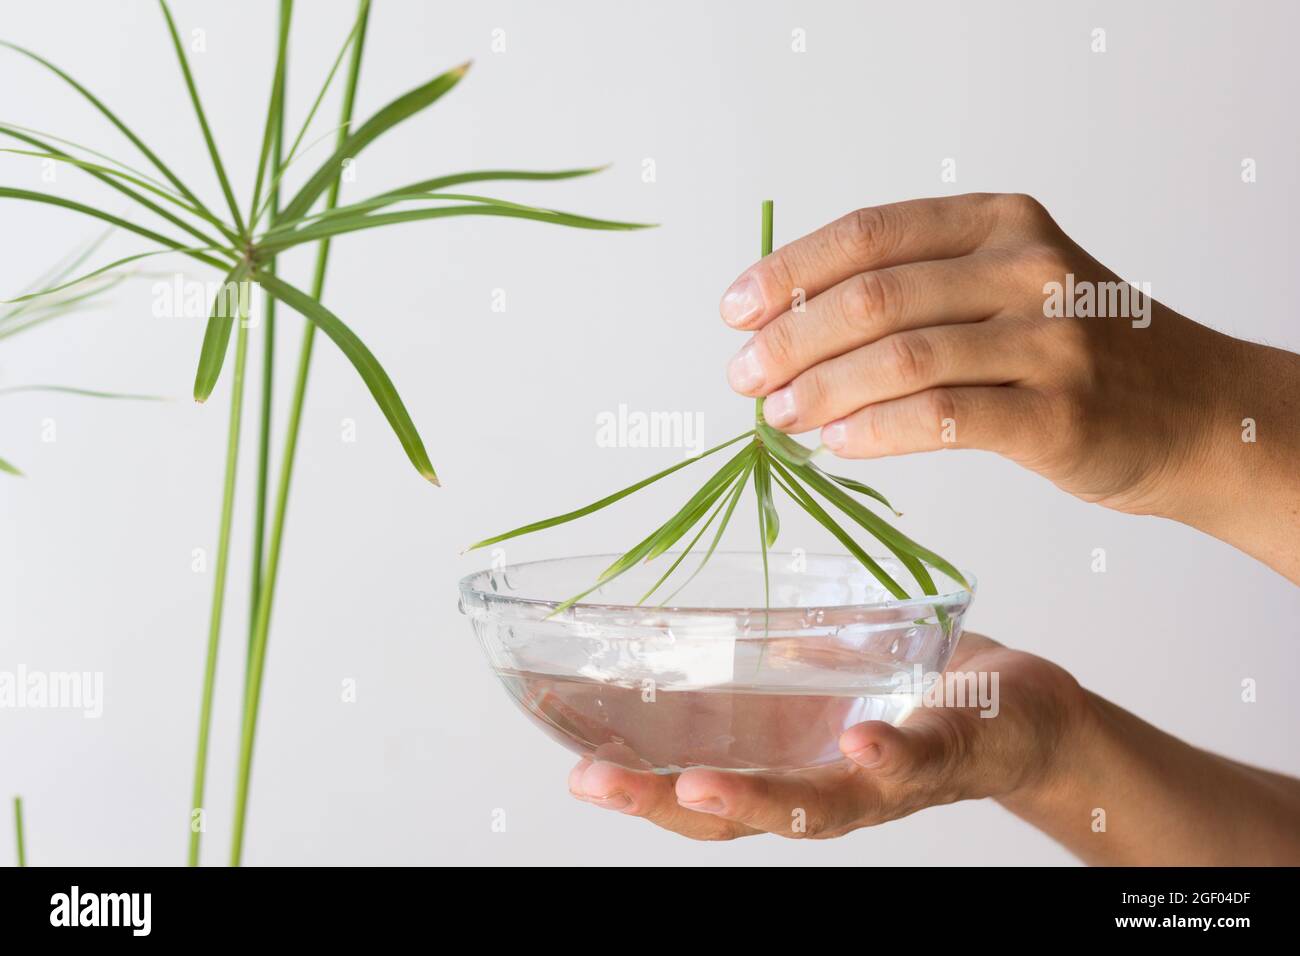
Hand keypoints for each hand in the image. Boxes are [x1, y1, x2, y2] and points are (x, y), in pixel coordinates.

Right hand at [566, 633, 1086, 840]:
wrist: (1031, 720)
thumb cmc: (924, 698)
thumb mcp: (838, 672)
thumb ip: (783, 658)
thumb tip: (709, 614)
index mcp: (796, 769)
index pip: (708, 792)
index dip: (642, 789)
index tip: (580, 771)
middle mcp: (833, 791)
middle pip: (738, 816)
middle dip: (663, 804)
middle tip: (598, 783)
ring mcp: (889, 782)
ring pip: (814, 808)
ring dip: (753, 799)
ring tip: (696, 784)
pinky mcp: (948, 754)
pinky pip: (914, 761)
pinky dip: (883, 755)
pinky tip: (856, 739)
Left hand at [718, 195, 1299, 548]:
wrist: (1195, 409)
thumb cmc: (1076, 352)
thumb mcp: (1004, 288)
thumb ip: (915, 295)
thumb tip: (789, 332)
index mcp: (998, 222)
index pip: (869, 233)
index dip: (789, 271)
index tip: (735, 311)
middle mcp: (1025, 267)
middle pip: (873, 296)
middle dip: (789, 339)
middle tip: (742, 376)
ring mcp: (1048, 339)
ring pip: (899, 358)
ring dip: (820, 390)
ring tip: (778, 417)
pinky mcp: (1058, 413)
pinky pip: (940, 418)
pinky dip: (874, 432)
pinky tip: (837, 443)